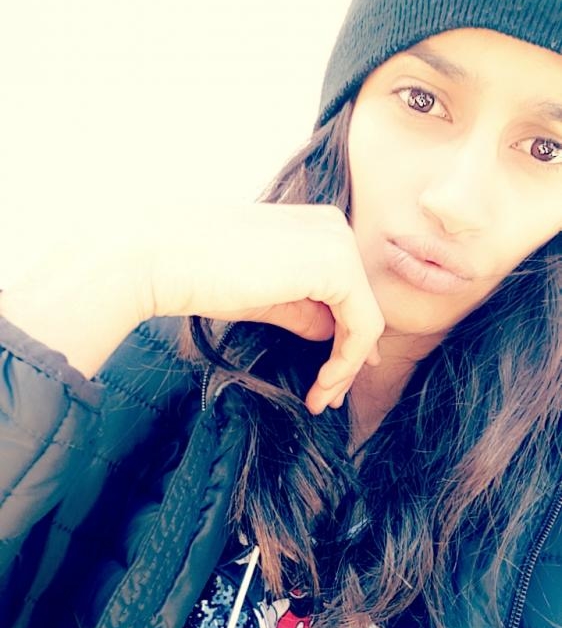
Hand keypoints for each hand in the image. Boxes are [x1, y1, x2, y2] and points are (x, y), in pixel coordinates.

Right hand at [143, 203, 383, 413]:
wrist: (162, 260)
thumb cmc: (199, 275)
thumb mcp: (264, 297)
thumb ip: (302, 310)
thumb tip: (332, 334)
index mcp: (315, 228)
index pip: (346, 292)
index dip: (344, 341)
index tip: (328, 381)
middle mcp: (334, 227)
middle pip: (361, 306)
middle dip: (347, 360)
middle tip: (326, 399)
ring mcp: (338, 243)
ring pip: (367, 320)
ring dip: (346, 368)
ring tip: (320, 400)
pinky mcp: (337, 266)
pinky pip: (363, 325)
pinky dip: (346, 363)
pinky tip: (320, 385)